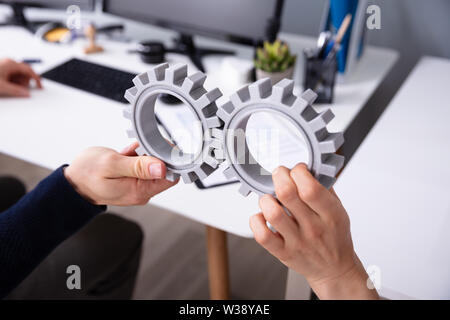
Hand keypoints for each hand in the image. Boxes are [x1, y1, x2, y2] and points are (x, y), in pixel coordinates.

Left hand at [0, 58, 41, 96]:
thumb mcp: (2, 86)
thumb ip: (16, 91)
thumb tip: (26, 93)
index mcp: (11, 64)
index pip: (29, 70)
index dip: (36, 78)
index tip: (40, 86)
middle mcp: (9, 63)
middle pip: (24, 72)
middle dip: (25, 81)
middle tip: (20, 88)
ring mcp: (5, 66)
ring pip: (19, 75)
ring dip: (18, 82)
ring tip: (10, 86)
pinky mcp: (2, 70)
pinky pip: (13, 75)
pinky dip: (13, 81)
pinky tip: (7, 85)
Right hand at [64, 142, 177, 205]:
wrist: (71, 182)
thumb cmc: (86, 174)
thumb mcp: (111, 165)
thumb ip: (137, 166)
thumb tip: (162, 168)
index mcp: (139, 190)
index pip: (170, 177)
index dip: (170, 160)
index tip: (161, 146)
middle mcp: (142, 190)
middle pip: (164, 170)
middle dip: (155, 153)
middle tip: (139, 146)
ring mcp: (138, 185)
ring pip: (153, 164)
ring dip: (144, 152)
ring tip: (128, 151)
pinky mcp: (133, 178)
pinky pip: (143, 163)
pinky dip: (137, 154)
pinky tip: (126, 152)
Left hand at [249, 163, 378, 299]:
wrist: (334, 270)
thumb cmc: (335, 238)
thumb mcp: (339, 211)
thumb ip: (325, 189)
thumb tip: (309, 168)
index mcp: (330, 215)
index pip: (310, 187)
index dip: (299, 172)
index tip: (298, 169)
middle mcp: (313, 228)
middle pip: (287, 194)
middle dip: (279, 176)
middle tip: (280, 175)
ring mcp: (296, 241)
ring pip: (272, 212)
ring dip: (266, 198)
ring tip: (271, 197)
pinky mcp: (283, 252)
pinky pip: (262, 235)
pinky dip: (257, 220)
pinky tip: (263, 215)